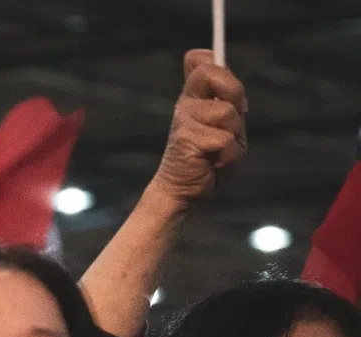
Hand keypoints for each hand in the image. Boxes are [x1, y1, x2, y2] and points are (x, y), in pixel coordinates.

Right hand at [151, 49, 247, 204]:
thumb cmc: (208, 159)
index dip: (219, 65)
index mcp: (195, 98)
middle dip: (234, 91)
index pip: (201, 61)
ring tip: (221, 149)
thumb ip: (225, 98)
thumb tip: (216, 61)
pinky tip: (215, 162)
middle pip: (211, 72)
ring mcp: (184, 121)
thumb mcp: (224, 124)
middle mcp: (186, 105)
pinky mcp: (187, 140)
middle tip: (236, 117)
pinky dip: (229, 155)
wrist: (185, 191)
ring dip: (234, 135)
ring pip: (226, 112)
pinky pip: (224, 140)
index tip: (228, 91)